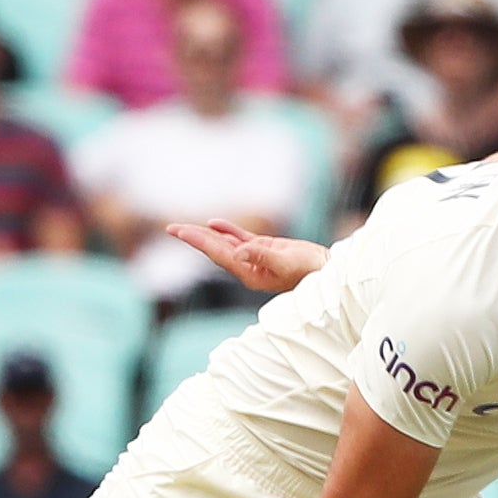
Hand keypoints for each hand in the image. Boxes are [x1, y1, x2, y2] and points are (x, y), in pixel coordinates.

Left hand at [165, 219, 325, 293]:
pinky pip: (240, 238)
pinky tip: (214, 224)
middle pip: (215, 250)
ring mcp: (254, 258)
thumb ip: (261, 256)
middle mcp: (247, 267)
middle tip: (171, 228)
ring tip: (184, 228)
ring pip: (224, 244)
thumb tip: (238, 252)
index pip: (218, 254)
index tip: (178, 231)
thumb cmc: (309, 271)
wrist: (326, 273)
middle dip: (193, 238)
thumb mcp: (285, 262)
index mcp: (249, 273)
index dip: (197, 241)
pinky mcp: (264, 250)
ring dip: (205, 235)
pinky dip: (227, 230)